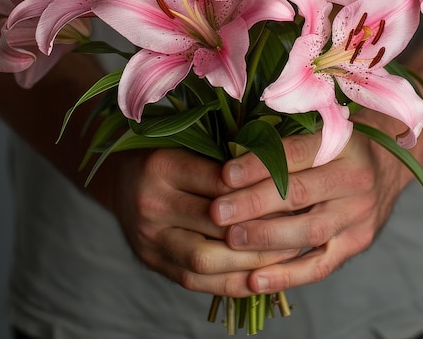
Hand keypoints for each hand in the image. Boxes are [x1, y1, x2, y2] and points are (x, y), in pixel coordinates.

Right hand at [104, 147, 299, 294]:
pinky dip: (232, 282)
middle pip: (216, 223)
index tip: (295, 190)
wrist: (121, 180)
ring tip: (290, 254)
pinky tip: (262, 277)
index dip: (261, 189)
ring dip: (252, 261)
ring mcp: (149, 239)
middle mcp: (151, 204)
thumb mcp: (190, 140)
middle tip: (301, 224)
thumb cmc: (168, 153)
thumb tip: (283, 168)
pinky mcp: (153, 263)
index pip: (221, 183)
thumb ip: (226, 155)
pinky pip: (197, 282)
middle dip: (263, 227)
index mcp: (161, 165)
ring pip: (207, 259)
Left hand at [210, 127, 408, 294]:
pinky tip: (255, 280)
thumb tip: (230, 151)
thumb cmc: (337, 144)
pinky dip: (287, 276)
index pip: (295, 153)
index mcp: (342, 142)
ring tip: (231, 239)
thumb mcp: (320, 127)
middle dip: (253, 204)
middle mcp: (355, 178)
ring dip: (266, 238)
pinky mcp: (357, 243)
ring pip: (310, 231)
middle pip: (299, 193)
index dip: (258, 165)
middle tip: (217, 212)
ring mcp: (359, 215)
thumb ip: (283, 138)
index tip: (224, 175)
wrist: (386, 164)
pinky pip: (320, 265)